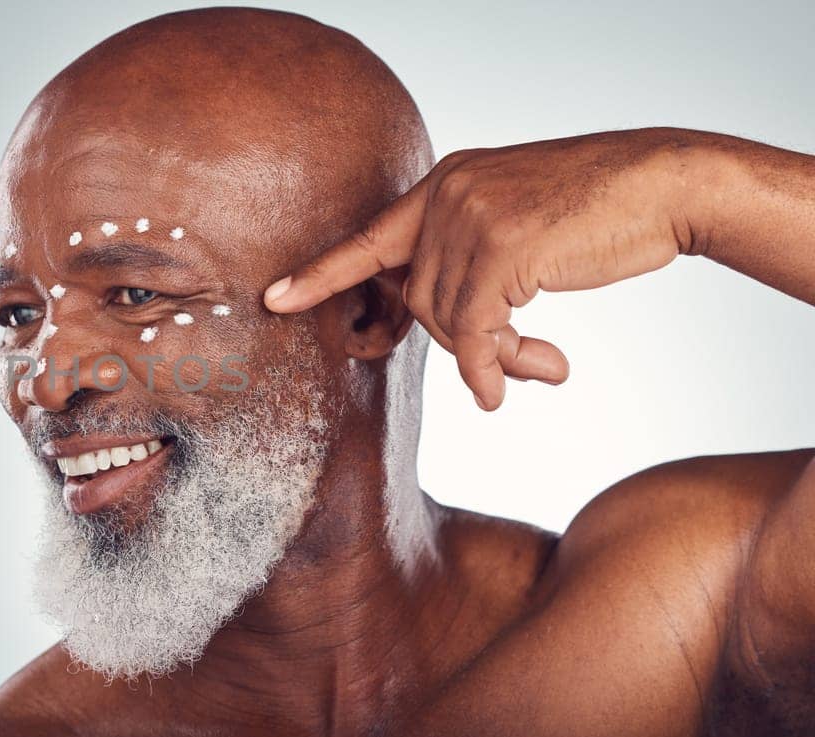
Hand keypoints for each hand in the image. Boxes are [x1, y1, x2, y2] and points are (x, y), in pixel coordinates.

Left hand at [266, 129, 714, 409]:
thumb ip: (477, 267)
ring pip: (447, 320)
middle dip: (465, 342)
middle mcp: (446, 192)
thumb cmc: (600, 212)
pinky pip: (476, 329)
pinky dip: (496, 363)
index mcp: (445, 182)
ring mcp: (470, 215)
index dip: (322, 274)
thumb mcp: (521, 227)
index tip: (273, 299)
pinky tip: (543, 371)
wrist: (666, 183)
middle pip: (420, 300)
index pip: (370, 237)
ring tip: (543, 365)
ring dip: (492, 355)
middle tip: (522, 364)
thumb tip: (468, 352)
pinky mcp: (501, 245)